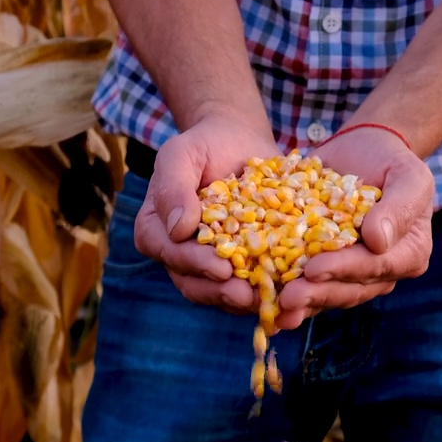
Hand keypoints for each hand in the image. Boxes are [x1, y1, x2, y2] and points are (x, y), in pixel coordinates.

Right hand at [132, 115, 279, 312]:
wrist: (238, 140)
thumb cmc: (204, 144)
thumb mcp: (181, 154)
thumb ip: (172, 187)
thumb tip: (178, 228)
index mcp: (156, 229)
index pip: (169, 253)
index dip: (193, 263)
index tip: (220, 268)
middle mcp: (178, 252)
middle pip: (193, 281)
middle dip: (219, 292)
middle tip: (246, 295)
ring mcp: (209, 262)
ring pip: (219, 291)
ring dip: (241, 301)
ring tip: (266, 301)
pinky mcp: (240, 264)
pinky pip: (248, 285)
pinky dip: (264, 293)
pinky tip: (285, 296)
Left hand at [275, 126, 434, 329]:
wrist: (364, 149)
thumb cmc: (391, 160)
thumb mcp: (408, 175)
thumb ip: (399, 207)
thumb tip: (378, 242)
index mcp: (408, 254)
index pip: (376, 267)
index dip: (343, 270)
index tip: (314, 269)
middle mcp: (381, 271)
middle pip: (349, 289)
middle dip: (317, 294)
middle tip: (288, 298)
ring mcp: (352, 273)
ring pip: (327, 293)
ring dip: (301, 302)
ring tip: (276, 309)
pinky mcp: (325, 266)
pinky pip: (307, 283)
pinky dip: (287, 290)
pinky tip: (267, 300)